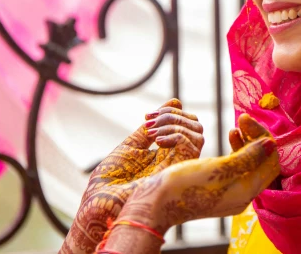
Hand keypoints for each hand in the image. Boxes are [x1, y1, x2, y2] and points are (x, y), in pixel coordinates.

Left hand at [59, 99, 202, 253]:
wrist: (101, 200)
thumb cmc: (113, 178)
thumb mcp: (133, 144)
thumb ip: (152, 125)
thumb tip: (175, 100)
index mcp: (167, 153)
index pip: (186, 126)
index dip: (172, 113)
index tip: (148, 115)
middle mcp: (177, 159)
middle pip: (196, 128)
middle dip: (175, 116)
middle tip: (151, 122)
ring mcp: (179, 166)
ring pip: (198, 135)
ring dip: (175, 124)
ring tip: (153, 133)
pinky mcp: (178, 172)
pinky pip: (192, 146)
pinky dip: (176, 135)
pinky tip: (158, 141)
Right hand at [116, 114, 279, 233]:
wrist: (155, 204)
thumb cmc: (185, 185)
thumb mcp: (219, 168)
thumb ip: (249, 156)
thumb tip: (272, 144)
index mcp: (247, 191)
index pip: (271, 161)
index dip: (263, 137)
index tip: (246, 119)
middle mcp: (243, 194)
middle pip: (262, 161)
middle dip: (256, 137)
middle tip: (243, 118)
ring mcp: (231, 192)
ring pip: (250, 162)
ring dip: (246, 142)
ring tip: (235, 127)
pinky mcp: (219, 188)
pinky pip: (237, 166)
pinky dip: (235, 150)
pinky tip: (229, 136)